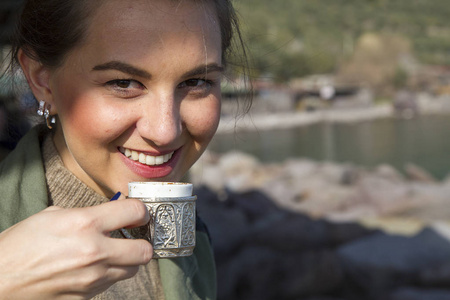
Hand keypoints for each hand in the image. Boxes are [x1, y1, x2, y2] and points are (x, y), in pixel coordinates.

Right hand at [0, 198, 152, 298]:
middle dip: (143, 242)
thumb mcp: (52, 215)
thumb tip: (108, 215)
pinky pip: (111, 283)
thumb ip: (86, 213)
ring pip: (132, 269)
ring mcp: (92, 278)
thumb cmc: (20, 245)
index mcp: (85, 223)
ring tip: (113, 253)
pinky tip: (94, 267)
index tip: (139, 214)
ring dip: (128, 260)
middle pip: (145, 250)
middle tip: (134, 237)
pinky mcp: (87, 297)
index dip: (141, 211)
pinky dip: (109, 274)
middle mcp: (94, 251)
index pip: (135, 211)